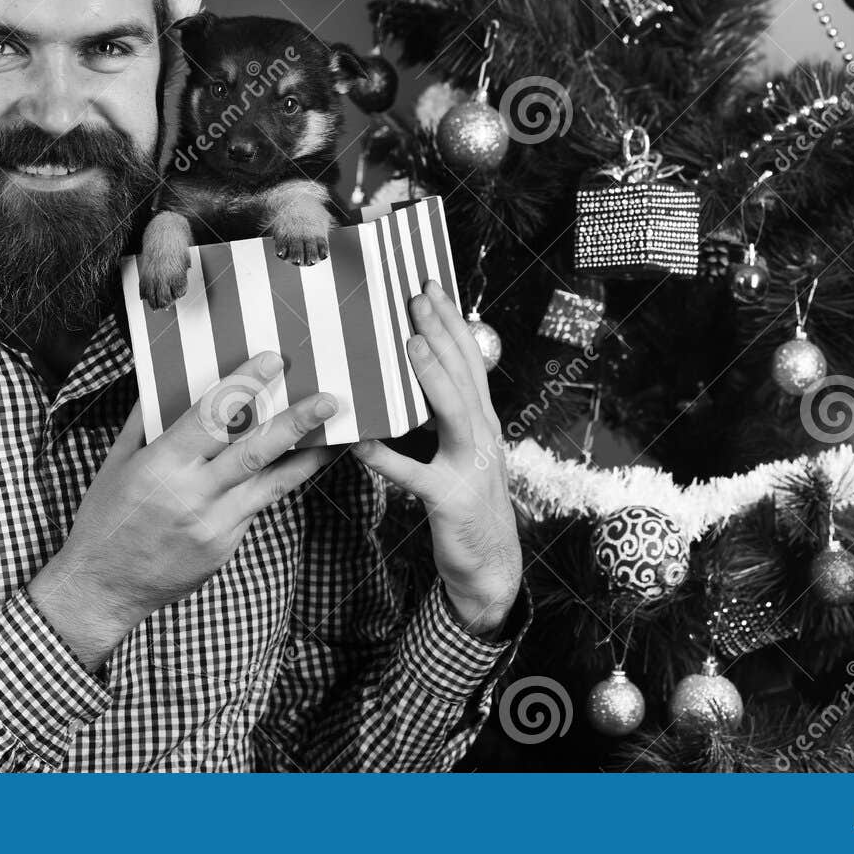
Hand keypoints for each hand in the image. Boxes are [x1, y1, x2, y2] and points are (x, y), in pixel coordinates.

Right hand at [30, 352, 336, 669]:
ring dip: (307, 456)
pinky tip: (303, 463)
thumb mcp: (117, 463)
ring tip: (336, 434)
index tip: (273, 361)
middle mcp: (192, 493)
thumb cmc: (106, 518)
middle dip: (294, 421)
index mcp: (162, 465)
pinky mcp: (226, 544)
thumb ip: (145, 421)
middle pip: (254, 450)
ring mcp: (214, 523)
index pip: (211, 416)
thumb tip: (166, 379)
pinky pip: (258, 505)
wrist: (104, 587)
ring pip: (270, 482)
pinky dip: (282, 482)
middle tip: (327, 399)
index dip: (245, 385)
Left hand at [350, 280, 521, 638]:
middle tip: (417, 296)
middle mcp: (483, 436)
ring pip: (454, 413)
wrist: (491, 567)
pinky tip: (361, 444)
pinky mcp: (451, 501)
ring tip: (409, 346)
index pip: (468, 361)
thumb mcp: (462, 450)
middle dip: (441, 332)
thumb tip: (414, 374)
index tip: (430, 287)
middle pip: (463, 375)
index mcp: (482, 421)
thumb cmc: (467, 502)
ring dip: (432, 377)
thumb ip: (444, 415)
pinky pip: (414, 477)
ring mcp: (471, 467)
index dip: (451, 322)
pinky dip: (387, 460)